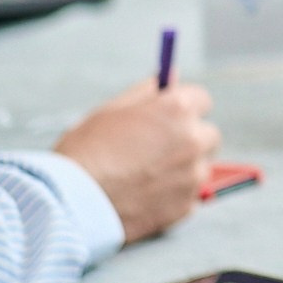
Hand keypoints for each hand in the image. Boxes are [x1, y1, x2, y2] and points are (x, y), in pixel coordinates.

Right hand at [54, 75, 221, 242]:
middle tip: (158, 148)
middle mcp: (193, 140)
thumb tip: (169, 76)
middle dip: (189, 138)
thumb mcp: (110, 111)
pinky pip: (190, 195)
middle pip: (208, 134)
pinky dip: (174, 195)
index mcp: (177, 110)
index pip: (202, 99)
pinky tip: (145, 196)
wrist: (74, 204)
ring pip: (200, 166)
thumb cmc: (86, 152)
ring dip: (183, 168)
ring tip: (145, 176)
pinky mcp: (187, 206)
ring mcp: (193, 175)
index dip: (184, 107)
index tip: (170, 116)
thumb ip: (145, 92)